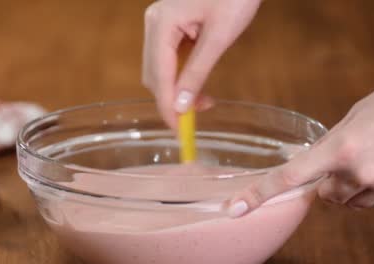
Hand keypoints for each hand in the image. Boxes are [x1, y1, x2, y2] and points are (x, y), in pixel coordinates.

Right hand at [142, 0, 261, 127]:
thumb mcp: (219, 37)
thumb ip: (197, 73)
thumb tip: (181, 106)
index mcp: (161, 23)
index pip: (158, 77)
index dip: (167, 107)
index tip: (179, 131)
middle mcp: (154, 23)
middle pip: (154, 75)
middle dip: (173, 100)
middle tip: (197, 118)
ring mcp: (160, 22)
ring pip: (160, 69)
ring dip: (177, 89)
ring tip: (204, 101)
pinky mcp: (171, 24)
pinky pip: (169, 58)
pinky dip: (181, 75)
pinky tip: (198, 83)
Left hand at [227, 61, 373, 216]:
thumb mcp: (358, 114)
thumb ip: (333, 143)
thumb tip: (316, 165)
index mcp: (341, 146)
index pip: (289, 177)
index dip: (259, 195)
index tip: (234, 209)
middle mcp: (359, 171)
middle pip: (325, 194)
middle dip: (326, 182)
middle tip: (344, 159)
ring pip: (350, 200)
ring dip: (350, 186)